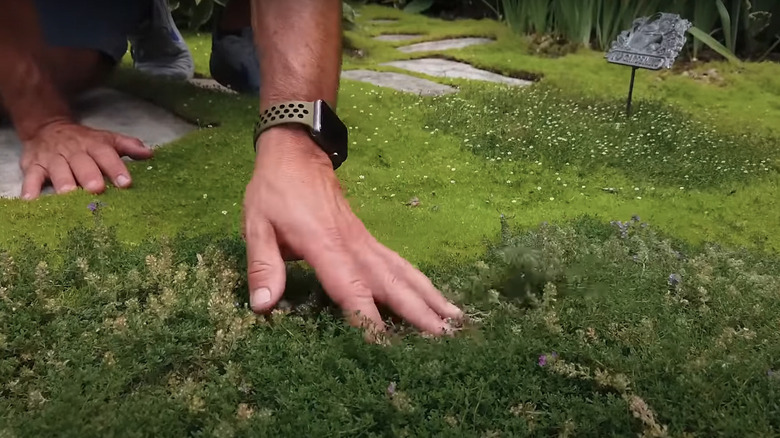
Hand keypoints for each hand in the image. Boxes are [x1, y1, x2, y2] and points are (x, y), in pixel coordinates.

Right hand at [19, 120, 152, 198]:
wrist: (48, 127)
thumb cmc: (85, 141)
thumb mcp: (107, 139)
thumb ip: (129, 146)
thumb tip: (150, 153)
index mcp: (94, 145)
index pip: (106, 154)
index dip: (116, 168)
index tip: (126, 183)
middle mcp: (73, 151)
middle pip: (82, 163)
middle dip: (89, 175)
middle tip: (97, 189)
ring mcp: (52, 158)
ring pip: (57, 169)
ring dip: (63, 181)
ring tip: (68, 194)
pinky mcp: (33, 166)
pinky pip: (31, 177)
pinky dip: (30, 188)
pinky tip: (31, 199)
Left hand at [242, 126, 463, 338]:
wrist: (297, 155)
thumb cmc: (274, 193)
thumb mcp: (257, 226)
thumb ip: (263, 266)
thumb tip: (263, 306)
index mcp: (324, 245)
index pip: (349, 287)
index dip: (365, 317)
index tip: (384, 345)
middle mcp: (353, 245)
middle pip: (390, 282)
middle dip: (418, 311)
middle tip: (445, 338)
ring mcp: (365, 241)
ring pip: (403, 272)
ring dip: (430, 297)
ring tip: (455, 321)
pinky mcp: (368, 240)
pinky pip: (399, 264)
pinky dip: (420, 283)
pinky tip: (435, 298)